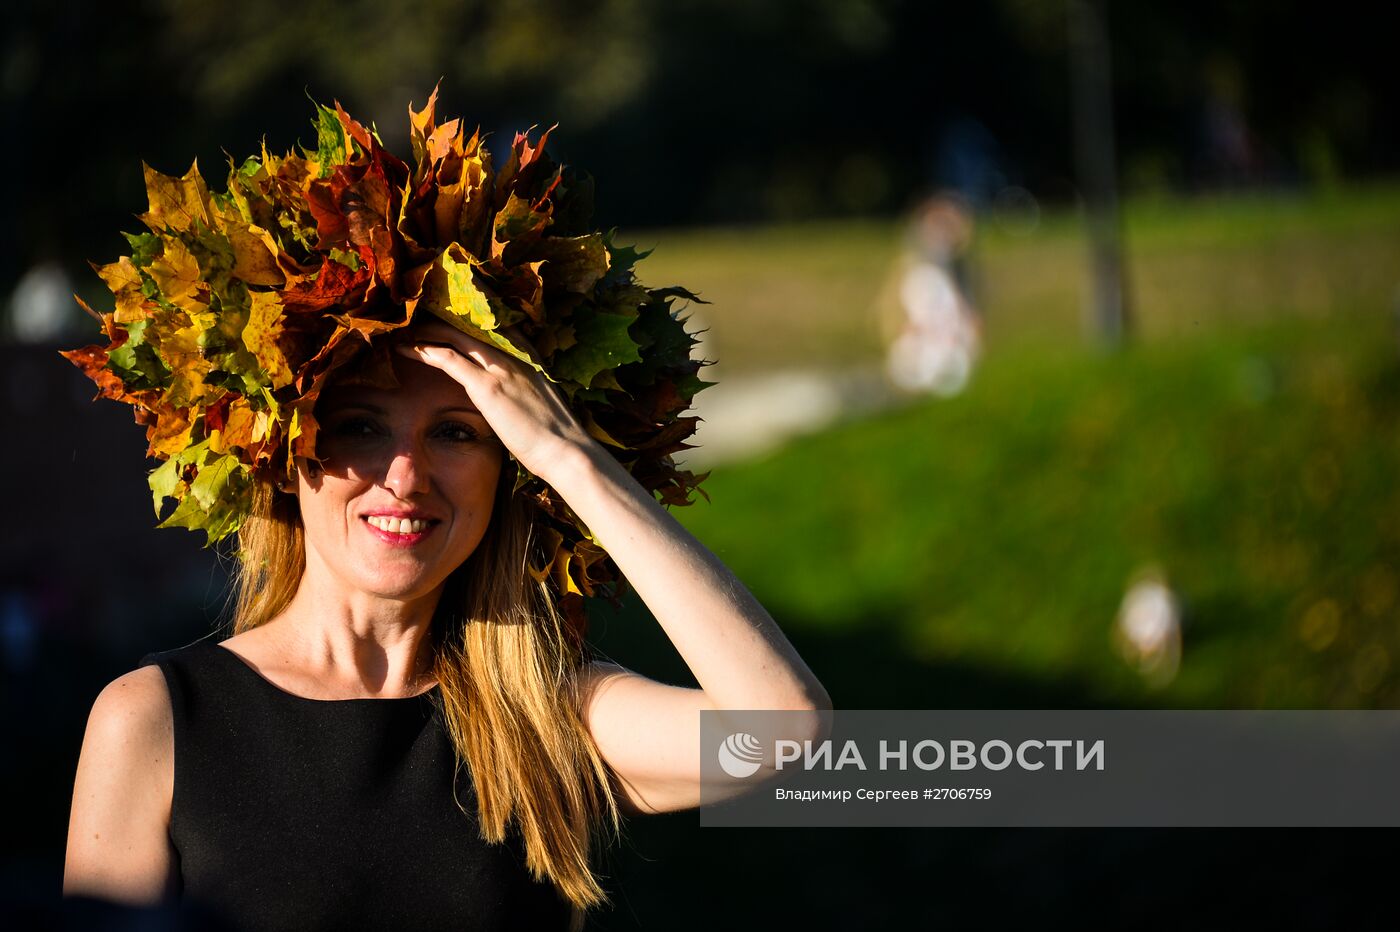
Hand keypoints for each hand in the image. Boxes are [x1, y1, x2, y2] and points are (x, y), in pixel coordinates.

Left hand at [394, 318, 600, 481]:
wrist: (566, 451)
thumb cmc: (555, 435)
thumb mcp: (539, 398)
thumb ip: (522, 386)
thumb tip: (508, 392)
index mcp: (528, 353)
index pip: (491, 322)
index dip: (464, 317)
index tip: (443, 315)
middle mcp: (514, 352)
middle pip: (468, 322)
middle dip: (440, 318)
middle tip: (417, 317)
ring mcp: (500, 366)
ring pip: (453, 334)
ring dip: (426, 330)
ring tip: (405, 330)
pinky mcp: (486, 386)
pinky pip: (447, 358)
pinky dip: (423, 350)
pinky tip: (405, 348)